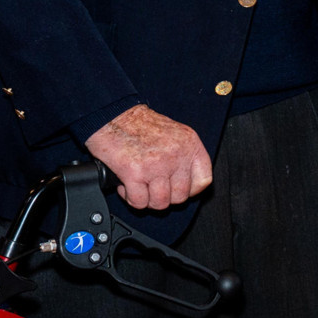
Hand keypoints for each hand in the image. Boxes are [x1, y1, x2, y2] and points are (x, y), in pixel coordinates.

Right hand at [85, 104, 213, 211]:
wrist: (113, 115)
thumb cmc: (140, 124)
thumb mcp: (175, 134)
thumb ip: (184, 156)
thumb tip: (187, 182)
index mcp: (190, 144)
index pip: (203, 180)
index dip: (190, 191)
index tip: (178, 189)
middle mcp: (176, 155)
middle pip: (180, 196)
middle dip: (165, 197)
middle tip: (153, 188)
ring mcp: (156, 165)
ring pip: (160, 202)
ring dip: (148, 199)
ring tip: (140, 187)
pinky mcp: (134, 173)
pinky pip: (139, 201)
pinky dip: (131, 198)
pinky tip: (127, 186)